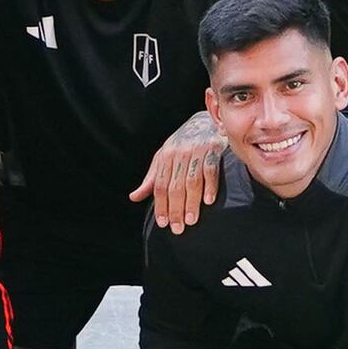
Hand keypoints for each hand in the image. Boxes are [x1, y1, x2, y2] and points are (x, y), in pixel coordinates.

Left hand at [130, 113, 220, 232]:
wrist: (206, 119)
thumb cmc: (183, 142)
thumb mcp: (164, 157)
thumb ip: (151, 179)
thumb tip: (134, 197)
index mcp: (165, 157)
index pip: (160, 185)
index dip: (161, 206)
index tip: (164, 223)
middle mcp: (179, 153)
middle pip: (175, 186)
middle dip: (176, 209)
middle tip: (178, 228)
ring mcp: (197, 151)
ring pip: (192, 180)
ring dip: (191, 202)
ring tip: (191, 220)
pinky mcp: (213, 149)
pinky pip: (211, 169)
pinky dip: (210, 185)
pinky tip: (209, 201)